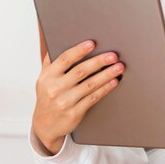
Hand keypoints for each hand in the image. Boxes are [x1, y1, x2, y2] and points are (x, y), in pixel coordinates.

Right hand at [32, 40, 124, 154]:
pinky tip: (114, 82)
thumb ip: (52, 61)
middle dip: (99, 61)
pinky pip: (93, 98)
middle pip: (80, 71)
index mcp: (47, 77)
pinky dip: (105, 89)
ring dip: (107, 74)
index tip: (92, 43)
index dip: (79, 50)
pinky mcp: (74, 113)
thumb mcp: (45, 79)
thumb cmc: (48, 96)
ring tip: (119, 67)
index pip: (64, 59)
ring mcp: (65, 102)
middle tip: (113, 55)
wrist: (45, 125)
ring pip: (90, 84)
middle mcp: (55, 88)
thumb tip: (58, 38)